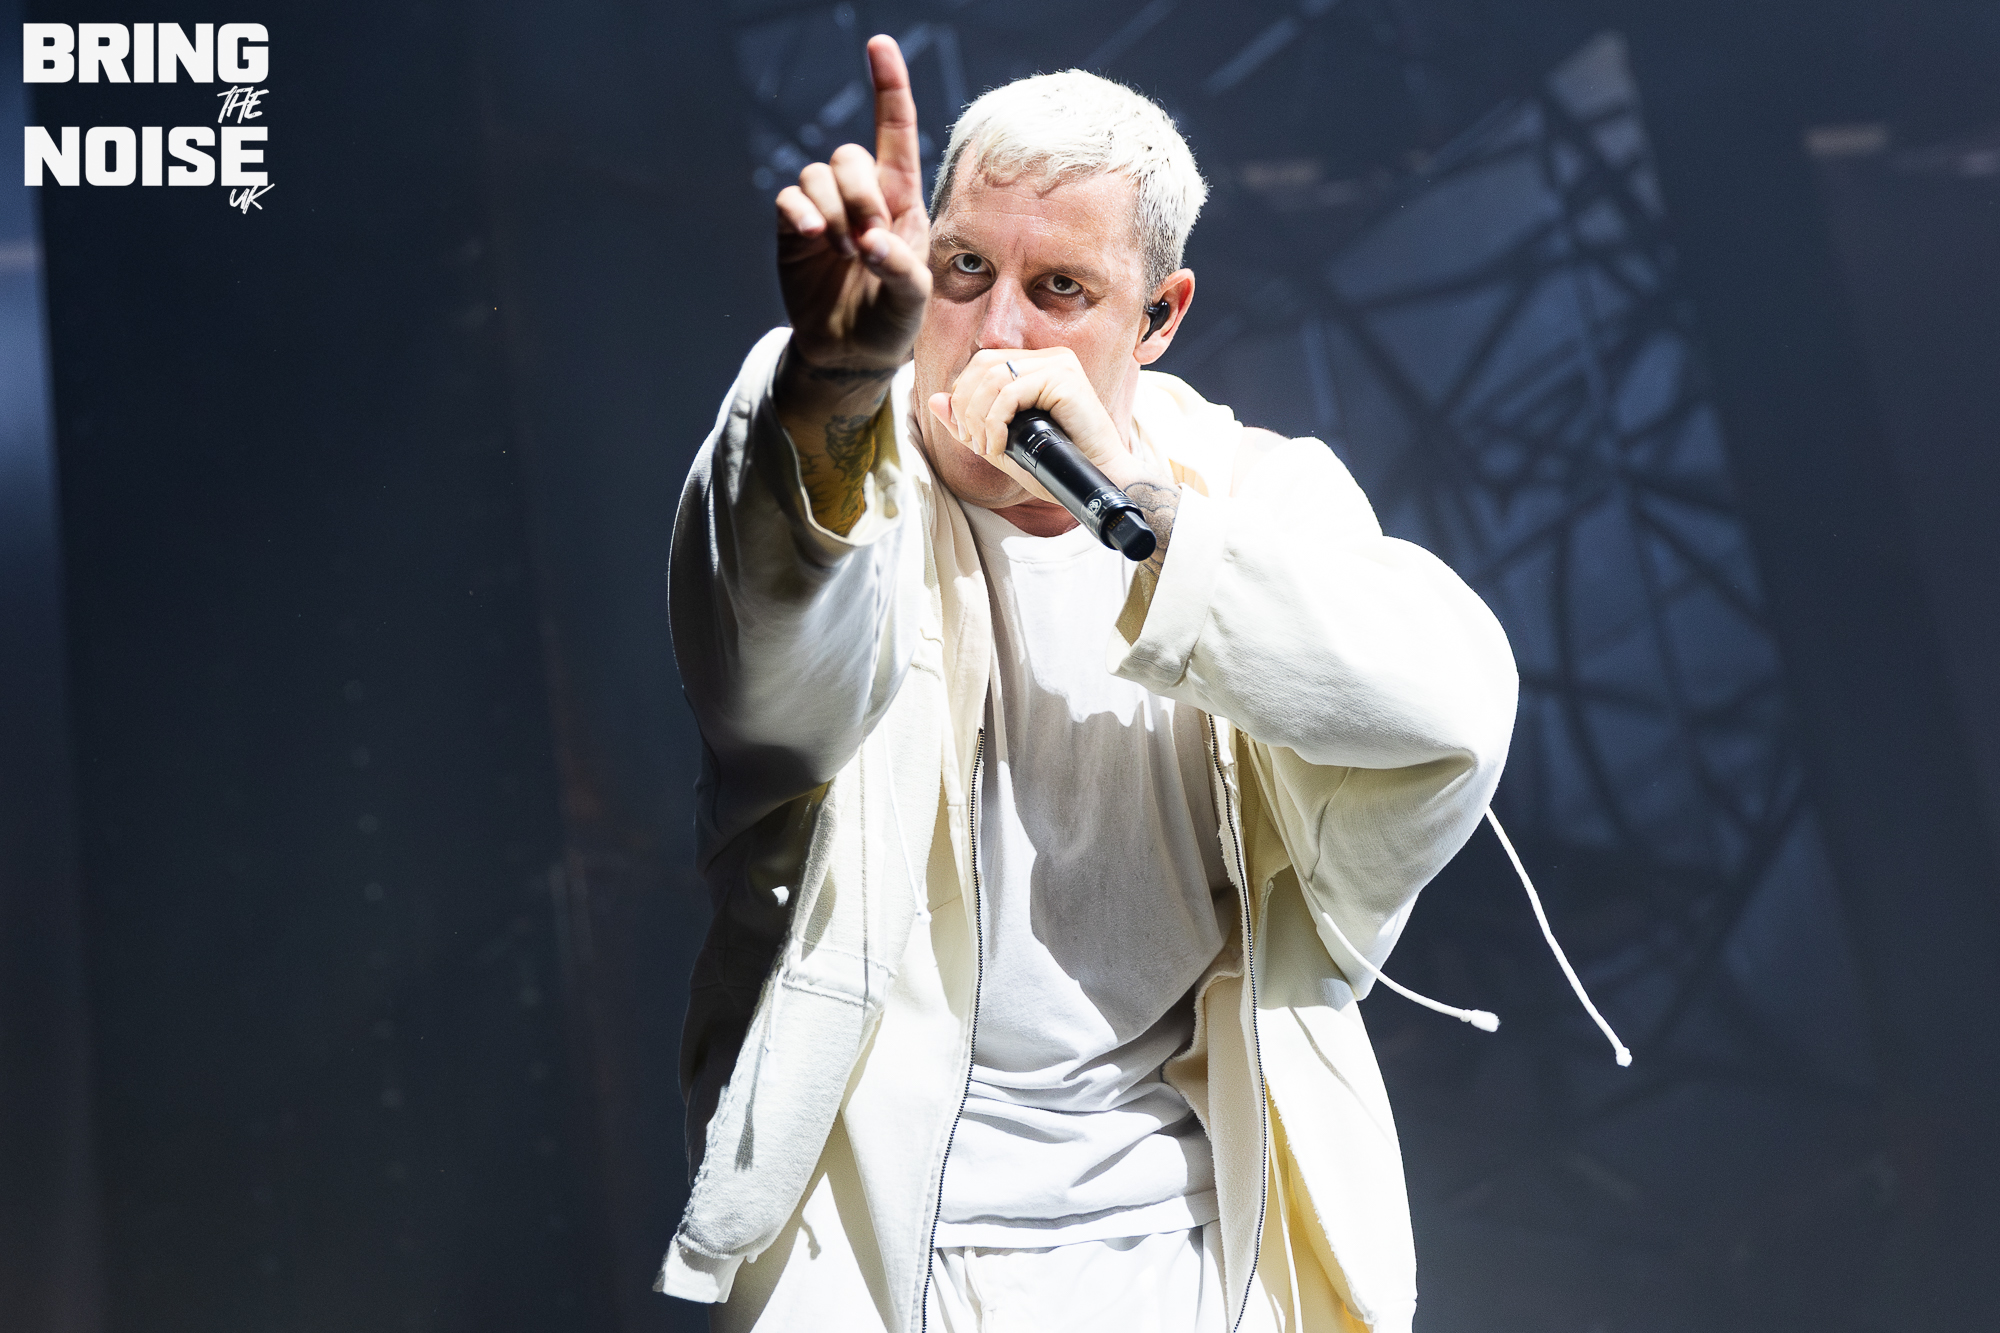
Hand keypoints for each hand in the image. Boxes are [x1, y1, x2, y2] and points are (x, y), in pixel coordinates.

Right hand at [775, 36, 929, 378]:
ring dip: (832, 211)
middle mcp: (861, 195)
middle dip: (859, 194)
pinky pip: (789, 199)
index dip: (887, 87)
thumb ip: (901, 268)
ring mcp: (824, 210)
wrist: (851, 353)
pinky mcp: (793, 230)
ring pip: (817, 175)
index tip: (878, 44)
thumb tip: (872, 243)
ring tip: (844, 253)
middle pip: (849, 155)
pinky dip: (802, 214)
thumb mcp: (912, 299)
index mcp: (901, 199)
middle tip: (867, 241)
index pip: (895, 131)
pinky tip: (816, 240)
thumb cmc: (892, 321)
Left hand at [925, 348, 1136, 505]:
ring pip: (993, 377)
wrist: (1099, 482)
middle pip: (982, 364)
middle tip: (974, 442)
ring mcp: (1059, 364)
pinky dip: (996, 422)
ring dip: (979, 417)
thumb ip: (969, 422)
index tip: (969, 436)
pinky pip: (1011, 392)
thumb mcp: (1002, 443)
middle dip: (966, 406)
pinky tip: (1001, 446)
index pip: (982, 363)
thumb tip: (934, 399)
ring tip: (988, 447)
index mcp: (1037, 366)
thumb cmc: (1057, 467)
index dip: (963, 396)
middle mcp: (1049, 357)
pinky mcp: (1065, 377)